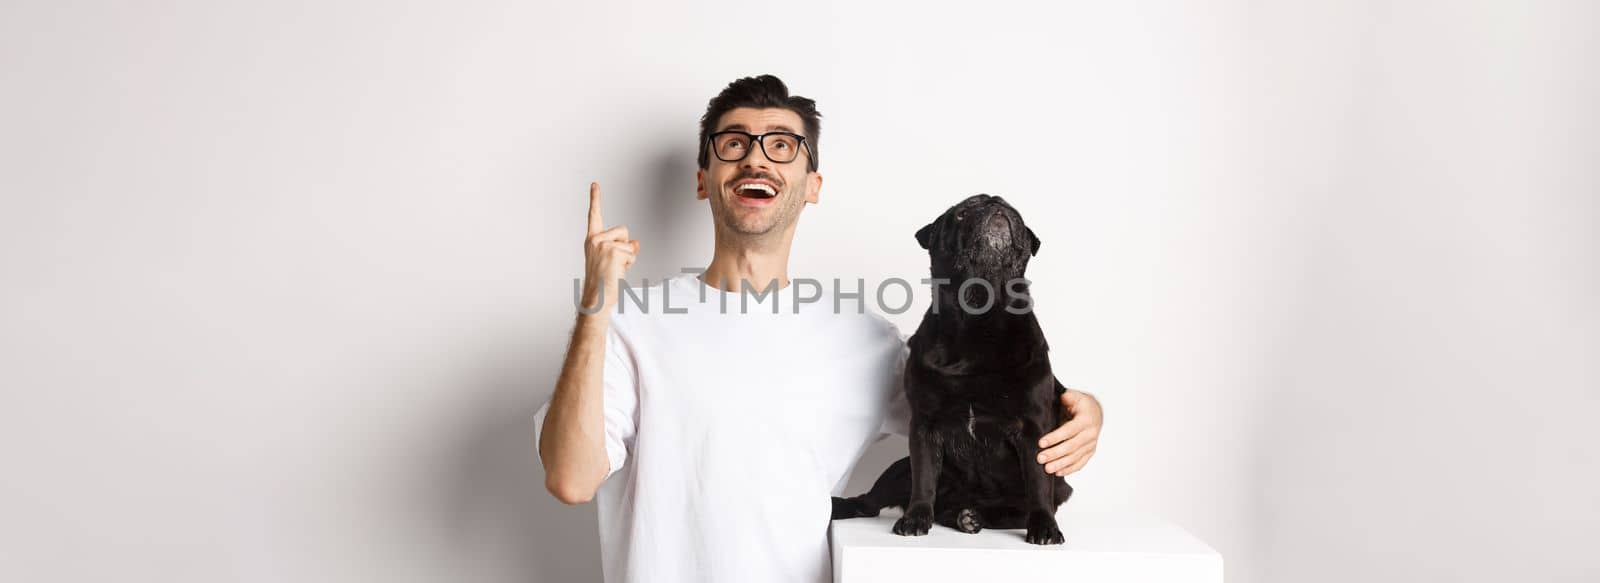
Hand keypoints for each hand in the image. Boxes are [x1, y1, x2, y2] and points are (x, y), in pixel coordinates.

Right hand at [580, 182, 639, 315]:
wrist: (597, 297)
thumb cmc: (603, 282)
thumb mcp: (613, 261)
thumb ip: (622, 248)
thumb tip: (636, 243)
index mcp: (592, 240)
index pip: (594, 216)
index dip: (595, 199)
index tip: (595, 184)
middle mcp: (595, 240)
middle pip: (623, 230)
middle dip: (626, 245)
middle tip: (614, 264)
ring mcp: (602, 245)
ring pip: (629, 243)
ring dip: (628, 257)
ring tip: (615, 269)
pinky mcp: (612, 251)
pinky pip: (631, 252)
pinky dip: (629, 263)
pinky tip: (617, 271)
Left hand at [1036, 389, 1101, 475]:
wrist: (1096, 412)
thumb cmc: (1081, 404)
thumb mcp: (1075, 396)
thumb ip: (1068, 397)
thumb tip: (1063, 397)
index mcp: (1086, 420)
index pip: (1069, 430)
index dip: (1055, 437)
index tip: (1041, 443)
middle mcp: (1090, 434)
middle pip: (1071, 447)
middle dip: (1055, 453)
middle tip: (1040, 458)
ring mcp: (1091, 445)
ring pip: (1075, 457)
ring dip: (1060, 464)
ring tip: (1047, 469)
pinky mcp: (1090, 452)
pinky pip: (1080, 463)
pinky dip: (1069, 469)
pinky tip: (1058, 472)